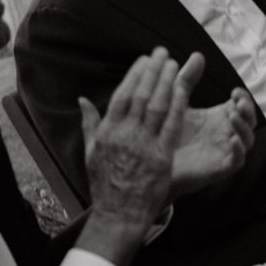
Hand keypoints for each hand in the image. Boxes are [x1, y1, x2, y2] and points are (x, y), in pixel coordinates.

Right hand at [76, 48, 194, 265]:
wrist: (120, 212)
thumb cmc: (105, 183)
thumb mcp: (90, 152)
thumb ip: (89, 123)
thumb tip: (81, 99)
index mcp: (107, 132)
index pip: (123, 95)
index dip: (135, 74)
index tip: (144, 59)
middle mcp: (125, 134)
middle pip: (141, 95)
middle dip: (153, 70)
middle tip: (162, 52)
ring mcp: (144, 144)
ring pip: (157, 105)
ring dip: (166, 81)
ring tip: (174, 64)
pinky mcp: (162, 155)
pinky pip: (172, 124)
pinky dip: (177, 104)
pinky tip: (183, 89)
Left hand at [169, 55, 256, 198]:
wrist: (152, 164)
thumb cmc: (165, 133)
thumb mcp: (176, 102)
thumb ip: (186, 80)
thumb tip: (197, 54)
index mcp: (220, 117)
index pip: (241, 105)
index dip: (243, 98)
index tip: (234, 91)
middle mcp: (226, 133)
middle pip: (250, 120)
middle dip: (248, 109)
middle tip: (237, 102)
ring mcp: (225, 151)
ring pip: (248, 139)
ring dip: (245, 126)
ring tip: (232, 116)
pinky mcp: (220, 168)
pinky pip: (238, 160)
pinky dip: (239, 149)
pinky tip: (232, 140)